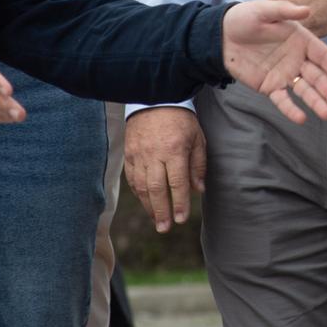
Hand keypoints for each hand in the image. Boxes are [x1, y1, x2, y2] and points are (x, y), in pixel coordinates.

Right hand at [124, 107, 206, 232]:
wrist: (155, 98)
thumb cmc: (181, 119)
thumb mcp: (197, 137)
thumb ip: (198, 164)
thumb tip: (198, 189)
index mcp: (174, 150)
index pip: (177, 183)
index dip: (180, 203)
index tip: (182, 219)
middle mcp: (154, 154)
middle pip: (157, 189)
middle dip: (161, 211)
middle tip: (165, 228)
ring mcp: (138, 154)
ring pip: (142, 186)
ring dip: (149, 206)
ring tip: (156, 221)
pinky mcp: (128, 154)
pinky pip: (132, 178)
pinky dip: (138, 193)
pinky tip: (145, 202)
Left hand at [223, 0, 326, 121]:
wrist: (221, 35)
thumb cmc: (245, 18)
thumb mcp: (264, 10)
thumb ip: (284, 11)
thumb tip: (307, 10)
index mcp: (301, 40)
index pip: (323, 56)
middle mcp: (297, 59)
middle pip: (318, 77)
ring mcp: (285, 74)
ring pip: (305, 91)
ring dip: (317, 102)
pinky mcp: (270, 86)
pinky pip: (283, 100)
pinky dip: (291, 109)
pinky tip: (301, 118)